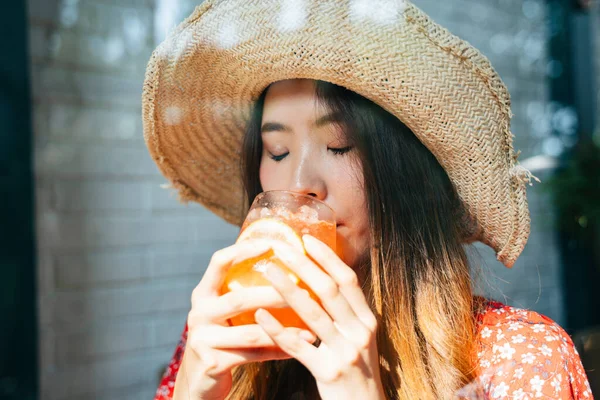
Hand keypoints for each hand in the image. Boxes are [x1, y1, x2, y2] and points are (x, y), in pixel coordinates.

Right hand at [174, 240, 316, 399]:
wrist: (199, 380)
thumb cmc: (222, 339)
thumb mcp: (224, 313)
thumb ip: (243, 293)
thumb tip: (291, 268)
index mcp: (203, 293)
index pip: (219, 262)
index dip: (245, 250)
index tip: (273, 243)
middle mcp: (198, 312)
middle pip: (239, 299)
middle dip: (275, 294)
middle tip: (306, 292)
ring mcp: (202, 339)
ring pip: (250, 332)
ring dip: (285, 329)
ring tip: (312, 327)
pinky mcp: (212, 362)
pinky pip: (253, 355)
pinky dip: (280, 350)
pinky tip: (301, 347)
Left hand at [255, 235, 385, 399]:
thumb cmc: (356, 373)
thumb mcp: (359, 340)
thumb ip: (344, 315)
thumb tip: (319, 284)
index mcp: (367, 320)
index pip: (348, 281)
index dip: (328, 258)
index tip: (307, 240)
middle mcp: (360, 332)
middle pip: (329, 290)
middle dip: (304, 266)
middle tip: (281, 248)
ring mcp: (346, 352)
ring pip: (313, 313)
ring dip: (287, 289)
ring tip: (266, 272)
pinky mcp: (329, 372)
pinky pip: (298, 346)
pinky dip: (278, 329)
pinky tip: (260, 315)